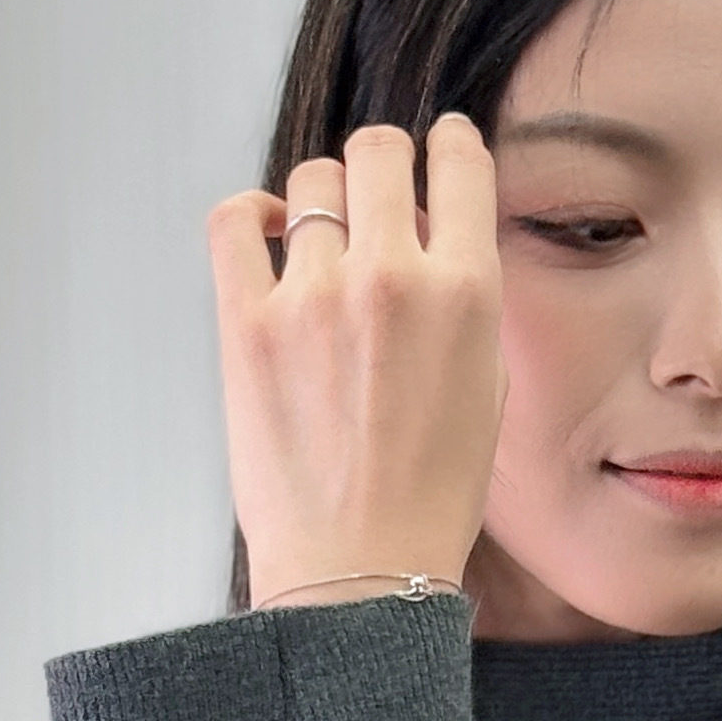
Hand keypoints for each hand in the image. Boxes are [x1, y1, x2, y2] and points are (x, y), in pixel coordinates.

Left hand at [208, 116, 505, 605]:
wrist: (359, 572)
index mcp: (466, 292)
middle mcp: (392, 278)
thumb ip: (466, 304)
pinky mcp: (248, 323)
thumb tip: (435, 242)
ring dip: (320, 202)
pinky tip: (266, 235)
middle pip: (378, 152)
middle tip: (373, 199)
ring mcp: (314, 296)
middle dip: (380, 167)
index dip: (446, 148)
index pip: (458, 162)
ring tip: (319, 243)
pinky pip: (235, 221)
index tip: (436, 154)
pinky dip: (251, 214)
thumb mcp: (486, 391)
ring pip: (312, 183)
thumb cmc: (428, 498)